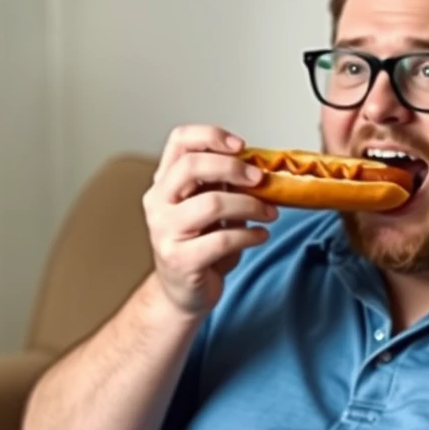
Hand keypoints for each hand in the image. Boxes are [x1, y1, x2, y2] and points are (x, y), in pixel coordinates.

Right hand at [143, 125, 278, 315]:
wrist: (183, 293)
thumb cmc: (200, 247)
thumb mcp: (210, 209)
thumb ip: (222, 186)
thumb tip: (257, 167)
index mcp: (165, 183)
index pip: (179, 141)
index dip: (211, 136)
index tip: (242, 146)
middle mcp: (158, 203)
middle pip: (193, 166)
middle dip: (234, 168)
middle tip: (261, 179)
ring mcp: (165, 231)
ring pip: (212, 204)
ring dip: (250, 205)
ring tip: (270, 213)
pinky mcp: (180, 259)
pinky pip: (223, 240)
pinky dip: (250, 235)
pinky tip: (261, 235)